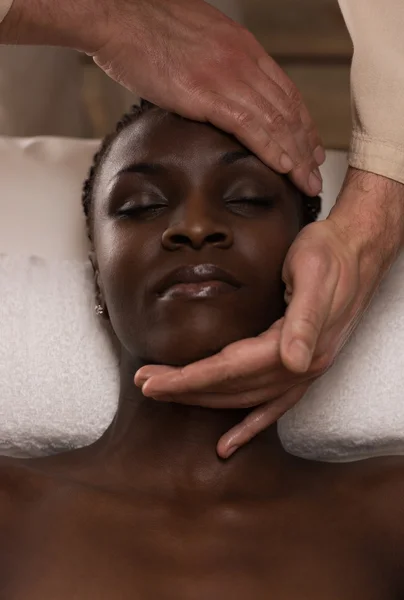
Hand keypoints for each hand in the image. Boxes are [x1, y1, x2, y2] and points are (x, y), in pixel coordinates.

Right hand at [91, 0, 323, 194]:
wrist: (116, 16)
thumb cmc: (145, 28)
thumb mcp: (195, 40)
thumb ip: (215, 65)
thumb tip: (216, 89)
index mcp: (242, 47)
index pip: (285, 91)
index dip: (302, 123)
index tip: (310, 146)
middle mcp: (243, 60)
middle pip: (287, 109)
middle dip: (306, 145)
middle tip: (316, 171)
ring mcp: (227, 76)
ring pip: (276, 121)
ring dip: (296, 156)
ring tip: (307, 181)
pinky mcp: (207, 94)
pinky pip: (250, 127)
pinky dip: (271, 149)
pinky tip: (284, 167)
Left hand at [135, 168, 403, 457]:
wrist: (357, 251)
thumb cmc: (329, 255)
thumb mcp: (315, 274)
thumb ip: (306, 319)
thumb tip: (296, 363)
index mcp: (298, 345)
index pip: (230, 370)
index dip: (189, 379)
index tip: (152, 382)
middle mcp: (301, 367)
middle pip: (232, 388)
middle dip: (185, 390)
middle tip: (146, 385)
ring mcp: (304, 371)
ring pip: (245, 399)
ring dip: (206, 402)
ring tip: (169, 397)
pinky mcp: (304, 367)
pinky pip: (274, 406)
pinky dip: (250, 426)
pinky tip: (230, 441)